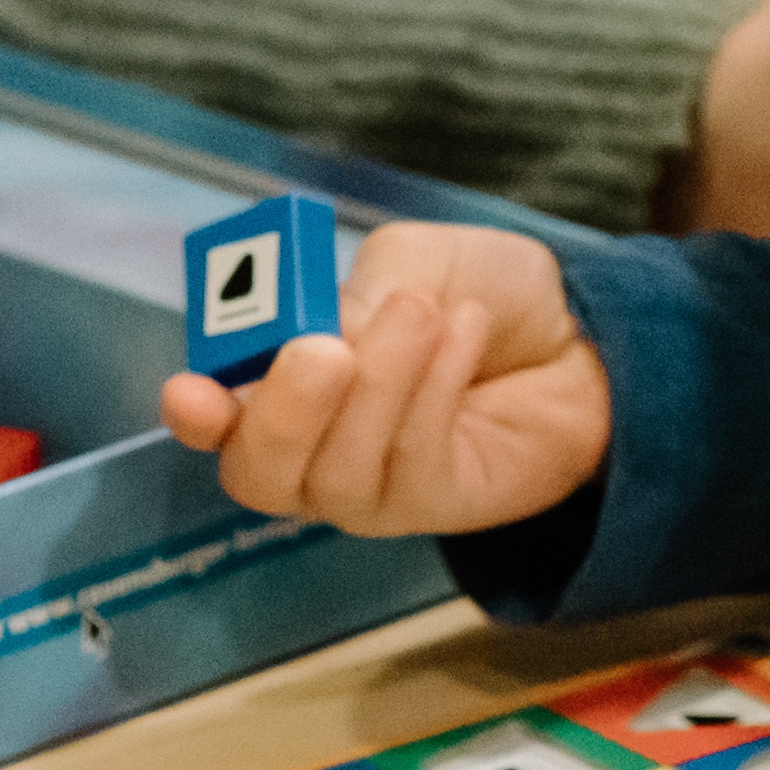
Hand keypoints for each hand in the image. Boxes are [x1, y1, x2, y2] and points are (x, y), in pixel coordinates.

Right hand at [155, 221, 608, 535]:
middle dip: (285, 412)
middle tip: (326, 348)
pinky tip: (464, 332)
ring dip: (382, 381)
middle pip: (261, 473)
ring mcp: (370, 488)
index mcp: (279, 384)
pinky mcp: (433, 506)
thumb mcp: (404, 264)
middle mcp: (311, 450)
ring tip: (423, 310)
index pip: (214, 419)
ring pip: (341, 470)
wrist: (577, 332)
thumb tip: (319, 336)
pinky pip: (415, 461)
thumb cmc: (471, 295)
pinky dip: (436, 389)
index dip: (195, 412)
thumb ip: (351, 295)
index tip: (191, 392)